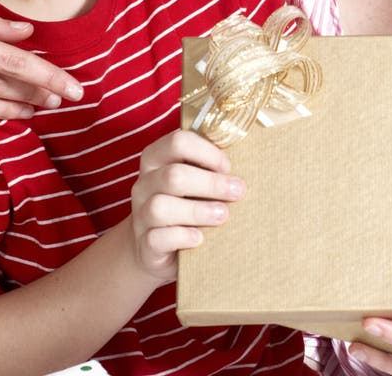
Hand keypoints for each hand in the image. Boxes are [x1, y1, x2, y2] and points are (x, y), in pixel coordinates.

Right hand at [129, 129, 245, 283]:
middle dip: (211, 183)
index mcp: (156, 159)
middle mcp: (144, 184)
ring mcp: (140, 215)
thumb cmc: (184, 206)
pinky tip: (200, 238)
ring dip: (198, 211)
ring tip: (222, 215)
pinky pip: (158, 239)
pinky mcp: (145, 244)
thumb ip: (209, 167)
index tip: (228, 166)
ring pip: (161, 207)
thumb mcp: (193, 181)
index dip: (207, 152)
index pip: (178, 142)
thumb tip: (250, 157)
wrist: (155, 249)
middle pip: (173, 175)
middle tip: (237, 191)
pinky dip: (182, 237)